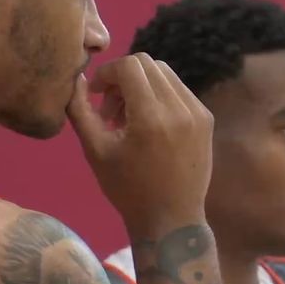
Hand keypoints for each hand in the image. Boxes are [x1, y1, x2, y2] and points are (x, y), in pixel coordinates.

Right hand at [67, 53, 212, 236]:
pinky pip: (180, 90)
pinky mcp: (207, 119)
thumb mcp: (96, 150)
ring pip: (165, 74)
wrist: (171, 219)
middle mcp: (180, 109)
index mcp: (152, 117)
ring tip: (129, 118)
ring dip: (142, 86)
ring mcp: (198, 113)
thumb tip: (77, 78)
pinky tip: (150, 124)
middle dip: (124, 78)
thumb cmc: (128, 189)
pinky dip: (161, 96)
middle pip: (148, 64)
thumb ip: (81, 109)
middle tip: (111, 109)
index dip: (107, 73)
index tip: (98, 95)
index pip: (129, 65)